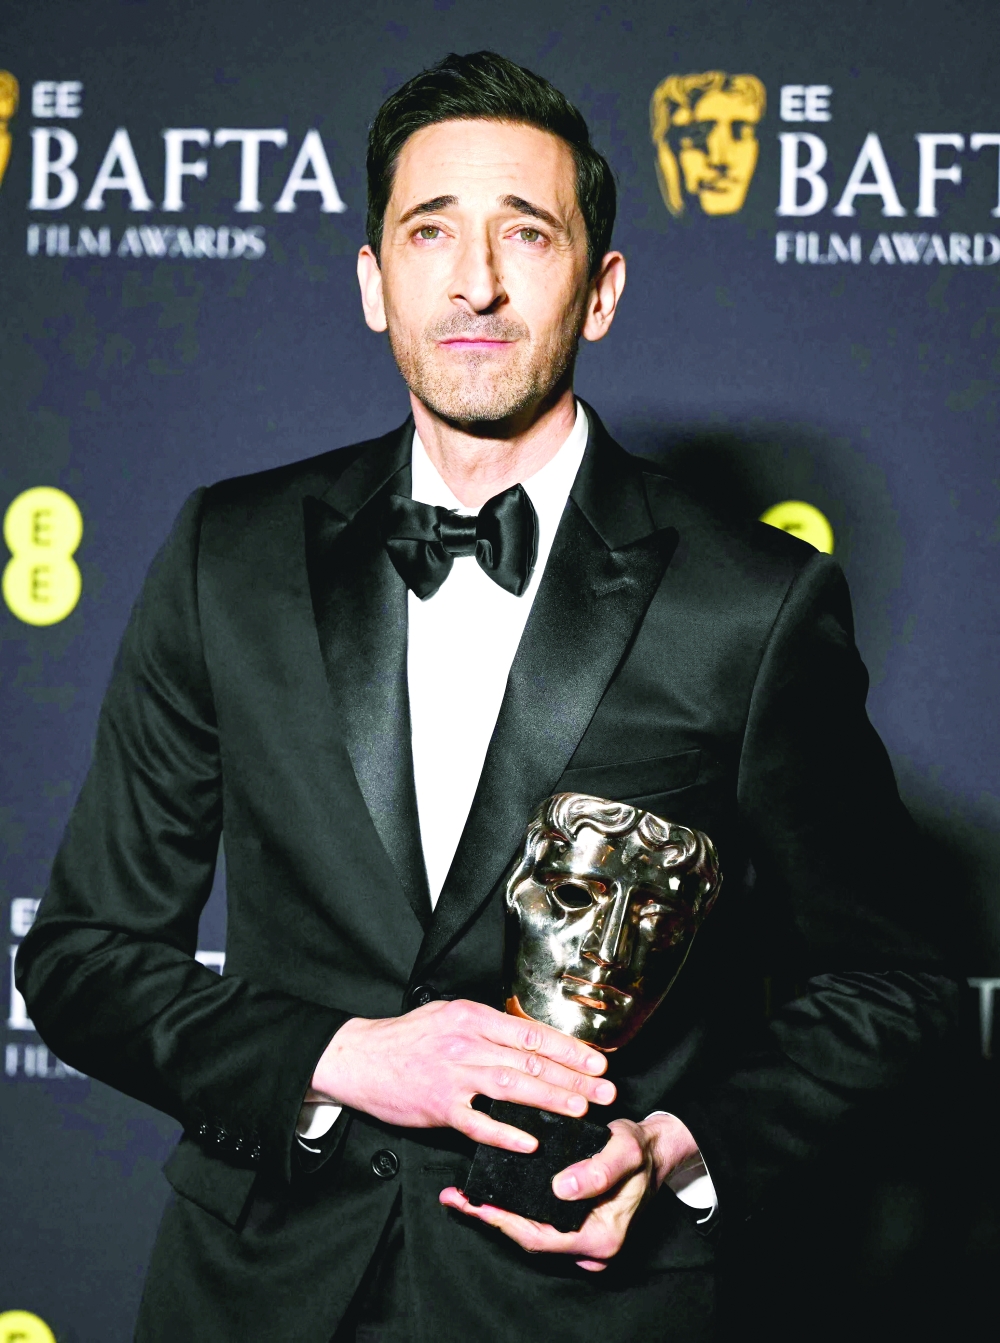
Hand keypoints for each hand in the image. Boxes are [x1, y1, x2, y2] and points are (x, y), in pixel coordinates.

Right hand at [310, 1000, 615, 1151]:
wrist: (359, 1058)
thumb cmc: (406, 1038)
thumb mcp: (448, 1016)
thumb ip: (487, 1027)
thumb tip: (529, 1039)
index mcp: (473, 1018)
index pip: (533, 1033)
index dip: (570, 1049)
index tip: (598, 1062)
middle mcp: (467, 1043)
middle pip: (531, 1061)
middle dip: (574, 1077)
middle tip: (606, 1091)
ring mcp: (453, 1075)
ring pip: (514, 1087)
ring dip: (552, 1099)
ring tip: (582, 1110)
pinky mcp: (439, 1106)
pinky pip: (479, 1123)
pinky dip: (507, 1132)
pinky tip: (532, 1140)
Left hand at [440, 1112, 698, 1269]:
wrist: (656, 1150)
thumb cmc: (641, 1148)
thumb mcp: (625, 1150)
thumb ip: (599, 1171)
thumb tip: (562, 1189)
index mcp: (602, 1239)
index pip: (542, 1237)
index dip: (505, 1222)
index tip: (476, 1203)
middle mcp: (590, 1249)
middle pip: (530, 1238)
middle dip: (491, 1219)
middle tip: (455, 1198)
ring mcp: (581, 1241)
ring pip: (532, 1232)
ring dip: (497, 1214)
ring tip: (461, 1196)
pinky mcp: (574, 1227)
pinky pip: (539, 1223)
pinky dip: (512, 1210)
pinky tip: (488, 1194)